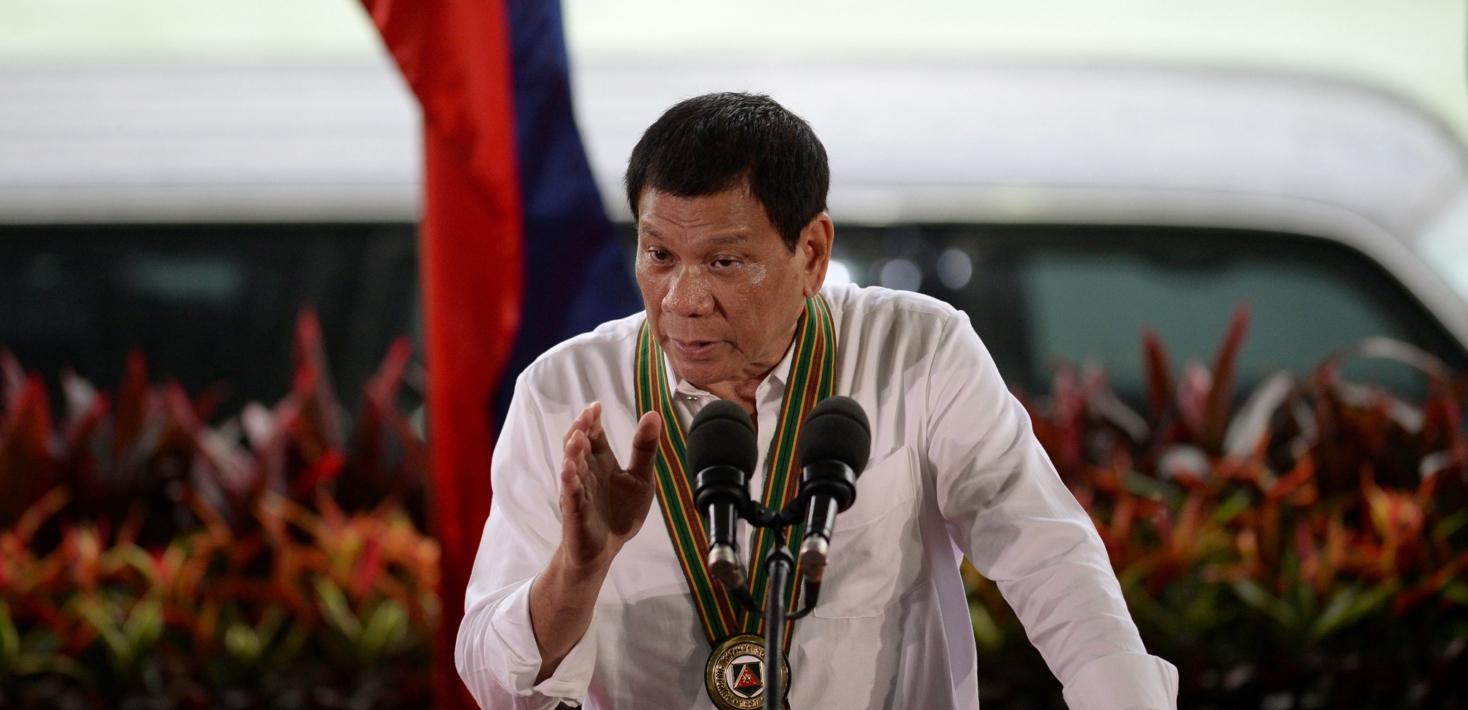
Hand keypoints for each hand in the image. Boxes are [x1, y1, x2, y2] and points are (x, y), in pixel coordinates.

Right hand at [558, 402, 661, 572]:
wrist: (607, 549)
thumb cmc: (620, 512)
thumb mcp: (641, 479)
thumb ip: (645, 449)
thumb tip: (654, 414)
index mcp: (602, 461)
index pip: (594, 434)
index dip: (592, 420)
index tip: (596, 406)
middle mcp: (587, 471)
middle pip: (578, 444)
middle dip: (580, 429)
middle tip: (586, 415)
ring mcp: (579, 490)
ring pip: (571, 465)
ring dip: (572, 450)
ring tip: (577, 436)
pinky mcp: (575, 511)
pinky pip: (570, 493)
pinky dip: (569, 480)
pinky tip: (569, 468)